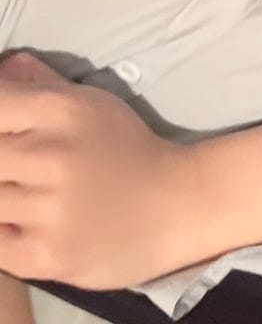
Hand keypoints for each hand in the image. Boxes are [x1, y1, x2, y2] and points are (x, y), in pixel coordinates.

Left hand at [0, 51, 208, 288]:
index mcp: (60, 110)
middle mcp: (52, 157)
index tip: (11, 139)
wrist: (182, 206)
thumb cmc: (130, 151)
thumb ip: (40, 84)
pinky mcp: (46, 256)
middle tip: (21, 173)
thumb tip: (3, 67)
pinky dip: (6, 236)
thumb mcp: (92, 104)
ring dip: (5, 200)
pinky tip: (28, 228)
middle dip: (3, 165)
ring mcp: (48, 210)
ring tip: (31, 199)